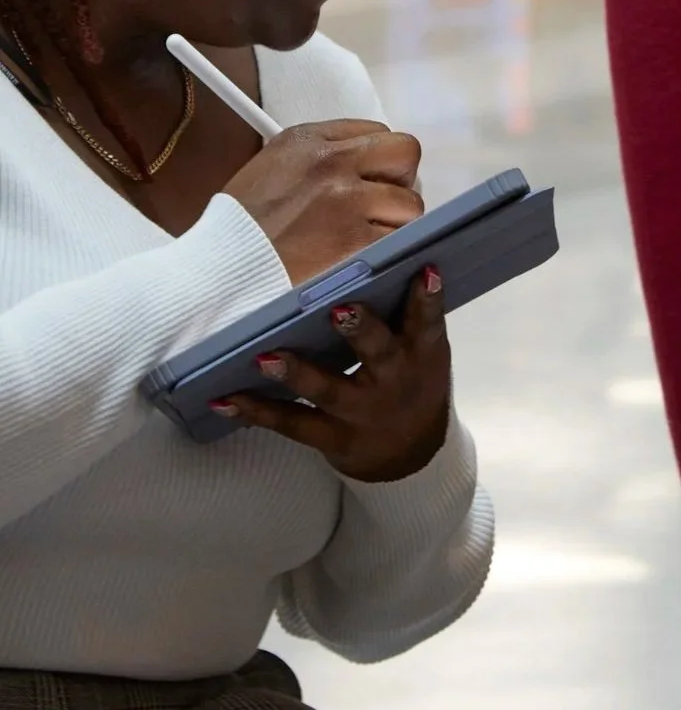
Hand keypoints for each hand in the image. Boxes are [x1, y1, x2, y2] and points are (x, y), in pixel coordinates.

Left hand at [219, 270, 451, 482]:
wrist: (412, 455)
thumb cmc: (413, 381)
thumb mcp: (424, 351)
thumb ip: (406, 314)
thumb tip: (381, 254)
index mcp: (421, 353)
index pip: (427, 321)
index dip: (426, 298)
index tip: (423, 272)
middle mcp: (393, 381)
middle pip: (378, 353)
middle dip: (359, 331)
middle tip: (339, 309)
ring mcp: (360, 413)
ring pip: (327, 390)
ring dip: (296, 373)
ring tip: (266, 356)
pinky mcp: (331, 438)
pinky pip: (291, 423)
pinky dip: (257, 410)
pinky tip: (225, 398)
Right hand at [223, 120, 422, 284]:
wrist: (220, 268)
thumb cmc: (240, 226)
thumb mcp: (270, 167)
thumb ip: (316, 156)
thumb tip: (360, 161)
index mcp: (309, 140)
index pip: (375, 130)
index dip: (379, 158)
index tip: (372, 178)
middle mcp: (332, 162)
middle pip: (405, 153)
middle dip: (401, 179)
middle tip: (383, 203)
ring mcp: (347, 201)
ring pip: (410, 203)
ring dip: (396, 222)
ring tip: (367, 237)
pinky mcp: (355, 241)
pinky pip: (399, 240)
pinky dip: (388, 251)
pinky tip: (364, 257)